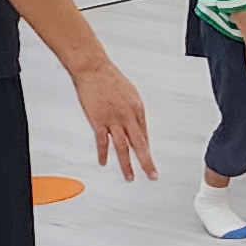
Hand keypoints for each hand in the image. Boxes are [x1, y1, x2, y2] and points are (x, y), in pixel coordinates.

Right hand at [72, 56, 153, 180]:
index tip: (150, 161)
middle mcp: (128, 116)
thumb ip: (132, 110)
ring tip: (129, 176)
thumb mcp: (130, 93)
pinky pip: (102, 142)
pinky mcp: (98, 121)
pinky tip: (104, 162)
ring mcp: (113, 120)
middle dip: (146, 162)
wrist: (93, 69)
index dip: (147, 149)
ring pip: (122, 147)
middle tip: (152, 175)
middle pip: (139, 144)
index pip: (145, 134)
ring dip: (126, 164)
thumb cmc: (110, 78)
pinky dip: (103, 154)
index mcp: (137, 109)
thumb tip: (134, 124)